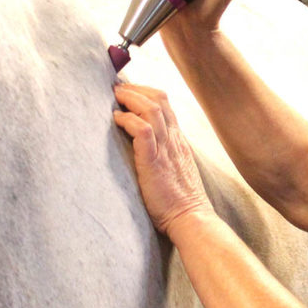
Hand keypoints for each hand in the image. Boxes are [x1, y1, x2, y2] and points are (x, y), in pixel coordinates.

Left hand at [113, 83, 213, 235]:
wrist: (191, 218)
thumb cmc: (180, 201)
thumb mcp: (176, 170)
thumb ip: (165, 155)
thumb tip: (146, 149)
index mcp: (179, 141)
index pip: (166, 105)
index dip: (146, 93)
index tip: (129, 92)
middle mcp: (174, 140)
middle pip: (159, 99)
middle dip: (136, 89)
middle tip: (118, 89)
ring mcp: (166, 149)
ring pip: (152, 109)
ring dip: (130, 98)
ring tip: (115, 97)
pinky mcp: (154, 162)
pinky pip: (143, 131)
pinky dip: (128, 120)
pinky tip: (117, 120)